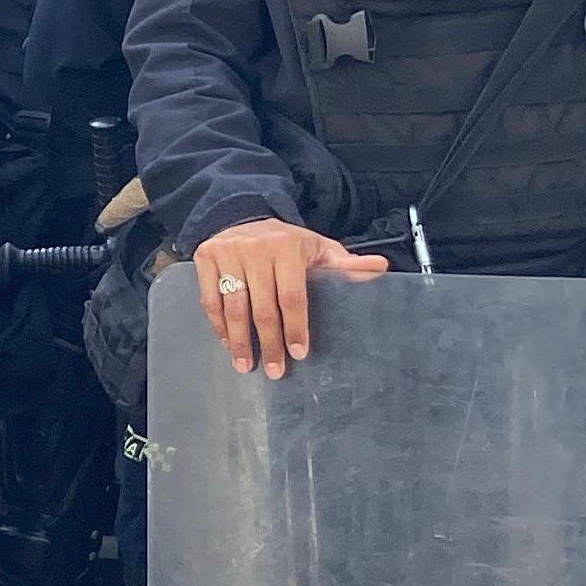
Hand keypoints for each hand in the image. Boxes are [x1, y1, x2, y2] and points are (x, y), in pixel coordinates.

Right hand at [191, 216, 388, 378]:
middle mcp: (254, 249)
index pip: (292, 297)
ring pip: (234, 307)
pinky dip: (218, 325)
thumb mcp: (318, 248)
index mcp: (286, 247)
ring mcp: (227, 254)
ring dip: (239, 341)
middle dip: (269, 343)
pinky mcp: (205, 259)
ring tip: (245, 365)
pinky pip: (210, 300)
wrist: (242, 215)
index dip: (295, 328)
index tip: (298, 353)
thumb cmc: (285, 241)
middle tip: (275, 370)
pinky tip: (227, 342)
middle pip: (262, 307)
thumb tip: (380, 268)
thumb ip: (346, 263)